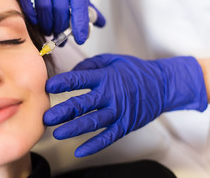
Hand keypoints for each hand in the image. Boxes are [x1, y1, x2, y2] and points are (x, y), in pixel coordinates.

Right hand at [0, 0, 104, 43]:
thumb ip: (85, 4)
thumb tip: (100, 23)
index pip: (80, 3)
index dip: (80, 23)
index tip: (81, 39)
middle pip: (60, 7)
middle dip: (60, 27)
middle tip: (59, 37)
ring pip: (44, 6)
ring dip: (46, 24)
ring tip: (48, 30)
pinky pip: (27, 0)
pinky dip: (31, 15)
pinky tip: (35, 21)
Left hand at [44, 54, 207, 156]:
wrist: (163, 85)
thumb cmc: (135, 71)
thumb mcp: (112, 60)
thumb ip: (90, 65)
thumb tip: (71, 72)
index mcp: (105, 77)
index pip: (79, 80)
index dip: (62, 83)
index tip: (48, 86)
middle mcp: (110, 95)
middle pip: (83, 104)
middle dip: (63, 111)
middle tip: (47, 117)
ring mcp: (118, 112)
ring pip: (93, 122)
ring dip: (74, 129)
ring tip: (58, 133)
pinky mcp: (125, 125)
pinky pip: (108, 137)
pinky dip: (94, 145)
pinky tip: (80, 151)